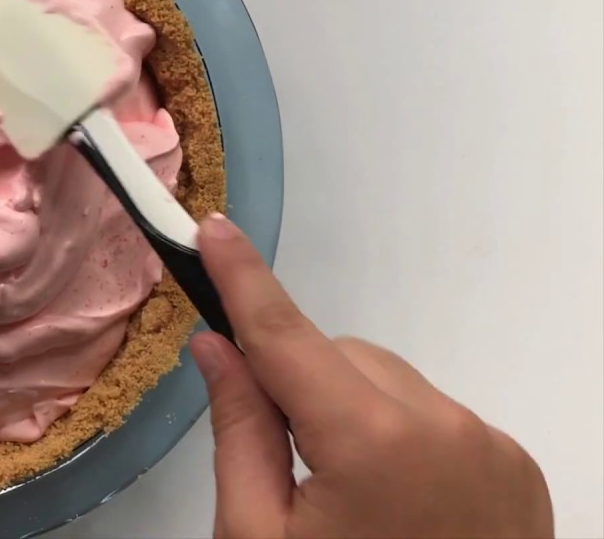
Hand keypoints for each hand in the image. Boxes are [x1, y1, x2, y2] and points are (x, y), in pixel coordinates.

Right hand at [189, 213, 552, 538]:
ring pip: (390, 383)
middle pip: (341, 358)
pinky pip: (438, 417)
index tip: (213, 227)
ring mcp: (490, 445)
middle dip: (300, 383)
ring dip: (352, 411)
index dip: (243, 278)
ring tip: (345, 497)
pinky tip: (394, 504)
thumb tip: (217, 351)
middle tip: (279, 458)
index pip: (286, 335)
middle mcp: (443, 424)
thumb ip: (238, 435)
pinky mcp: (517, 468)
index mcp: (369, 440)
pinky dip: (402, 436)